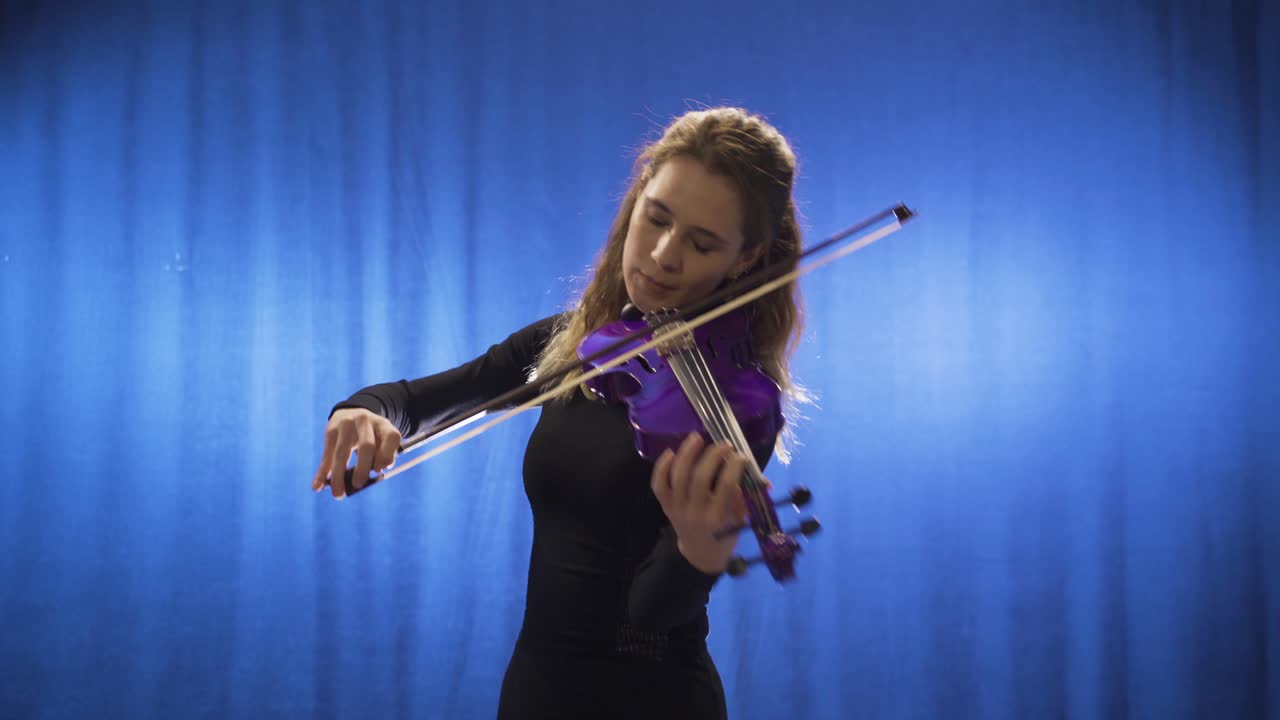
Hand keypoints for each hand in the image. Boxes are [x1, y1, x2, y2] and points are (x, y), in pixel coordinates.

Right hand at [312, 408, 401, 498]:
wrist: (352, 412)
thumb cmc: (372, 436)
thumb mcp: (382, 441)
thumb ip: (382, 458)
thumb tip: (369, 478)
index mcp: (384, 425)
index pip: (392, 438)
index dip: (387, 456)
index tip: (379, 471)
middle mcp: (366, 422)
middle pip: (366, 446)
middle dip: (362, 469)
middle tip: (358, 485)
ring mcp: (347, 424)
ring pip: (342, 453)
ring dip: (339, 477)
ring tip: (338, 495)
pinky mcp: (330, 430)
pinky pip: (327, 454)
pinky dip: (322, 472)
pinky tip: (318, 486)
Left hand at [650, 432, 761, 574]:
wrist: (700, 554)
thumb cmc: (724, 536)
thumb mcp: (739, 521)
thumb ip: (745, 498)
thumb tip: (762, 479)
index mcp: (717, 519)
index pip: (726, 486)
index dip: (734, 466)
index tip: (742, 455)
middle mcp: (695, 513)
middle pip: (700, 477)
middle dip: (713, 456)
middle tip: (724, 444)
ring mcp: (677, 509)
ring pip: (679, 476)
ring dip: (687, 454)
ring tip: (697, 437)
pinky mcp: (665, 506)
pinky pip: (659, 485)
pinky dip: (662, 467)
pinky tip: (671, 452)